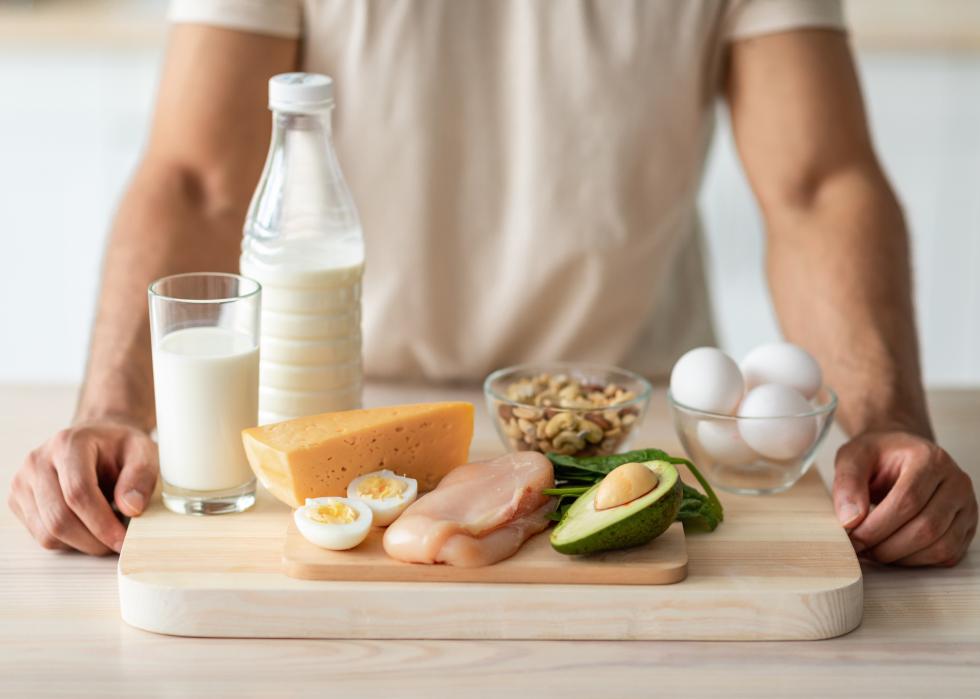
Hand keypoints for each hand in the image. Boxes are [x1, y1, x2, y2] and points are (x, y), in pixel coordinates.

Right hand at [8, 420, 157, 554]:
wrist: (96, 440)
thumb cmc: (118, 448)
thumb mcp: (143, 452)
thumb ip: (141, 477)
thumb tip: (131, 508)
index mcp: (69, 444)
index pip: (78, 492)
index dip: (102, 523)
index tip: (123, 540)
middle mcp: (38, 461)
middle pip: (59, 517)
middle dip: (93, 540)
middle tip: (119, 544)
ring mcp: (23, 482)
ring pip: (47, 533)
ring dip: (81, 543)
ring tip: (106, 532)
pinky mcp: (18, 500)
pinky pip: (40, 536)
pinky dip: (68, 541)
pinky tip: (88, 527)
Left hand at [833, 431, 976, 565]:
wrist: (899, 453)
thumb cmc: (877, 455)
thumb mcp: (853, 457)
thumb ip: (847, 484)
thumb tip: (850, 520)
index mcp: (930, 458)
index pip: (908, 500)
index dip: (877, 526)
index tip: (851, 537)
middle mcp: (956, 482)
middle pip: (926, 527)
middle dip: (886, 546)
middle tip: (858, 548)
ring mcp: (966, 506)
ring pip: (940, 546)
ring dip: (900, 557)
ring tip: (872, 550)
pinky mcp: (966, 526)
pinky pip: (947, 555)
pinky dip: (917, 561)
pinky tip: (892, 552)